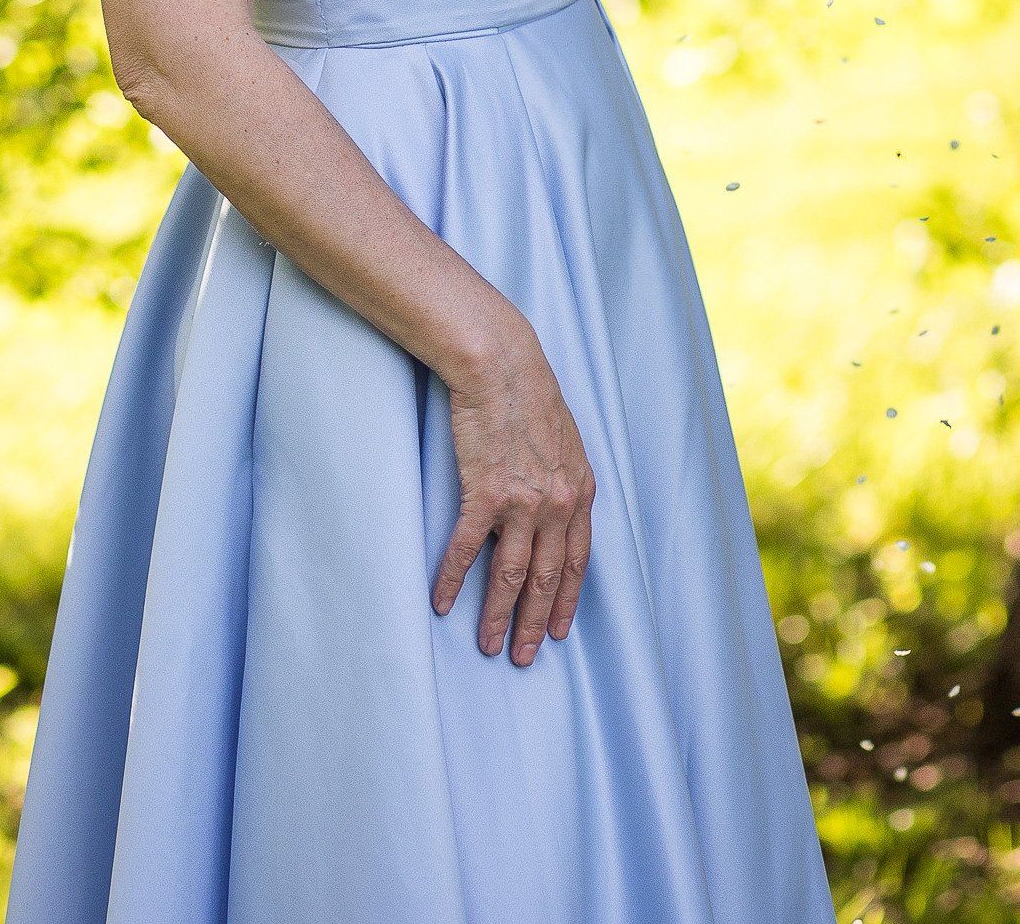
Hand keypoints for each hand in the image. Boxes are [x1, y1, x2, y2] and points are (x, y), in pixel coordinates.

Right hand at [432, 316, 595, 665]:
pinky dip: (453, 579)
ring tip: (488, 645)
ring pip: (512, 575)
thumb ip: (562, 479)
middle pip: (547, 578)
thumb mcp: (563, 439)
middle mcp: (556, 503)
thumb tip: (554, 509)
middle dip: (534, 622)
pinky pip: (468, 550)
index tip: (556, 631)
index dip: (566, 600)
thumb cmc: (528, 392)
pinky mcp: (485, 493)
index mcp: (579, 490)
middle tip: (522, 657)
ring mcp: (522, 501)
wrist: (500, 362)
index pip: (577, 561)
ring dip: (498, 615)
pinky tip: (441, 601)